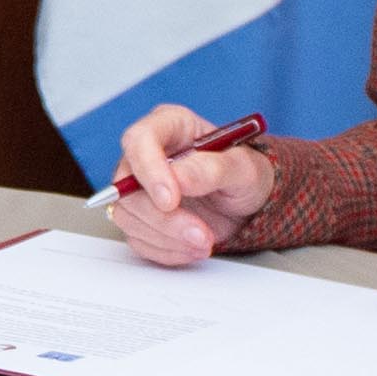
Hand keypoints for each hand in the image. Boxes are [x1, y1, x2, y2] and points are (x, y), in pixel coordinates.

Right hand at [100, 104, 275, 268]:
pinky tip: (192, 247)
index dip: (149, 171)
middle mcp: (147, 155)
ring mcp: (139, 187)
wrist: (248, 205)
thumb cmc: (246, 176)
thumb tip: (179, 177)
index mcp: (170, 126)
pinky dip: (166, 250)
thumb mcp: (243, 168)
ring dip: (168, 237)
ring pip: (129, 216)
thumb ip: (212, 169)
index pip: (139, 140)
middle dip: (164, 218)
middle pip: (128, 186)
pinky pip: (137, 238)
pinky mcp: (141, 217)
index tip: (171, 200)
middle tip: (201, 234)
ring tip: (204, 242)